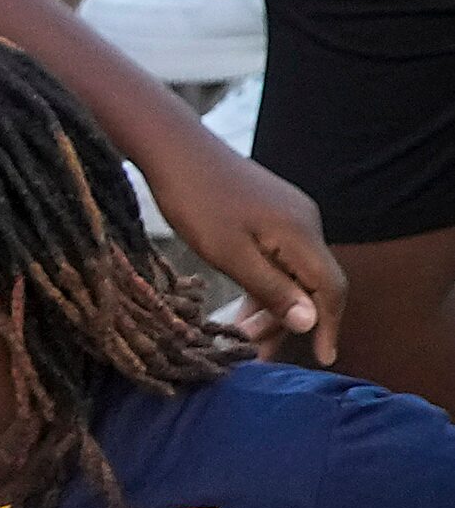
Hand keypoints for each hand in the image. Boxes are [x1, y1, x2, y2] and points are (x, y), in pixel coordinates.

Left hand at [144, 136, 342, 363]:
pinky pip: (275, 257)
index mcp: (301, 233)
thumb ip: (271, 288)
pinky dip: (262, 284)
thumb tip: (310, 321)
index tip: (325, 359)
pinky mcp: (268, 213)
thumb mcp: (229, 254)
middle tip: (255, 357)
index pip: (332, 288)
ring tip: (240, 339)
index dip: (330, 326)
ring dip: (271, 306)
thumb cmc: (195, 200)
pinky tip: (239, 310)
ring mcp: (287, 216)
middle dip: (288, 322)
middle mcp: (304, 222)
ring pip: (290, 272)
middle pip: (311, 283)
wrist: (174, 148)